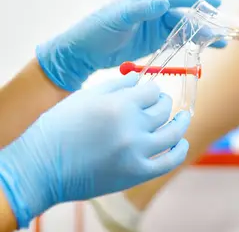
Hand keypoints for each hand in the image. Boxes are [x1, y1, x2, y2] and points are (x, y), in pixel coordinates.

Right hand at [0, 74, 188, 228]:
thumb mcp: (85, 97)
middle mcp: (132, 127)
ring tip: (183, 118)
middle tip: (160, 104)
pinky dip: (181, 150)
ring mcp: (137, 152)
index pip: (153, 91)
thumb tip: (141, 78)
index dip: (151, 91)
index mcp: (119, 105)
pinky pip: (170, 161)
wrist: (41, 168)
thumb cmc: (59, 128)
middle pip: (164, 109)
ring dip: (181, 122)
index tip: (149, 94)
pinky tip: (181, 143)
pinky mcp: (137, 173)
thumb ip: (117, 85)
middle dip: (163, 104)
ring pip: (173, 133)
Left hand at [36, 0, 225, 90]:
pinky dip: (191, 45)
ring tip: (221, 45)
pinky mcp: (156, 42)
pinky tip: (203, 51)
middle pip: (186, 16)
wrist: (83, 52)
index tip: (217, 1)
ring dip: (202, 36)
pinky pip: (178, 41)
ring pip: (185, 30)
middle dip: (205, 23)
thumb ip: (141, 9)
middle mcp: (155, 10)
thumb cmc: (96, 30)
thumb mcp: (118, 18)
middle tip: (222, 32)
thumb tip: (164, 0)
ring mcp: (156, 26)